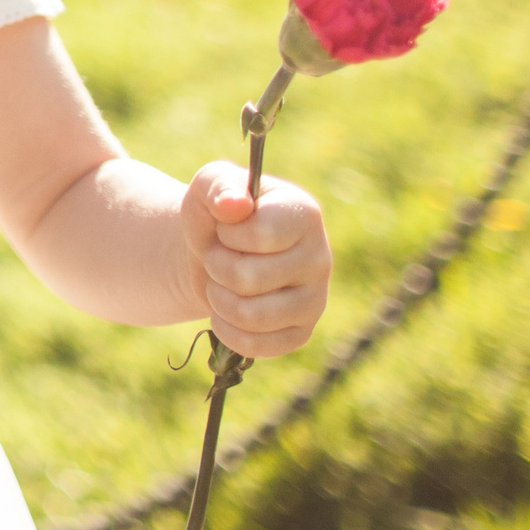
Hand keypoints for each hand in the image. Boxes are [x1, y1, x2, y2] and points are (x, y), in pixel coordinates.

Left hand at [180, 161, 331, 357]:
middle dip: (216, 266)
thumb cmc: (215, 216)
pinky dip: (225, 329)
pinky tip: (225, 312)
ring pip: (251, 316)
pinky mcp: (301, 333)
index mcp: (304, 214)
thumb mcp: (208, 185)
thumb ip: (218, 185)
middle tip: (219, 256)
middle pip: (248, 278)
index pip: (261, 234)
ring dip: (218, 298)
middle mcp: (321, 258)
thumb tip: (235, 205)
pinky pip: (255, 345)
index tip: (226, 227)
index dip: (228, 234)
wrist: (209, 253)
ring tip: (222, 282)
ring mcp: (316, 300)